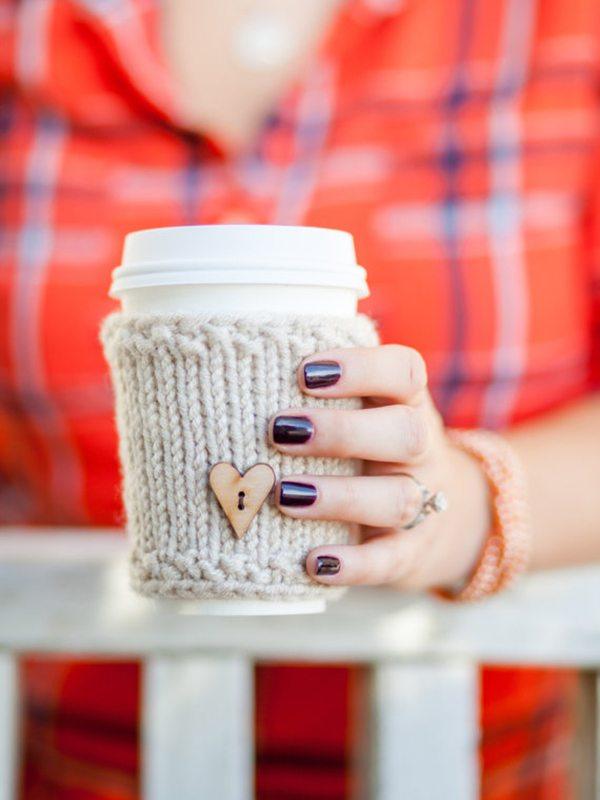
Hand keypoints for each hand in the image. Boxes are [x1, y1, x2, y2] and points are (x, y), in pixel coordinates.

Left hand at [268, 346, 491, 590]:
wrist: (437, 521)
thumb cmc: (370, 452)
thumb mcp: (364, 414)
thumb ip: (316, 397)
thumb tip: (223, 377)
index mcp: (407, 404)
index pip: (404, 372)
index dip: (360, 368)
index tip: (304, 372)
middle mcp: (422, 450)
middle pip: (406, 433)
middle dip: (341, 431)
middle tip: (279, 431)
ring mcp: (422, 503)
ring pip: (396, 499)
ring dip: (338, 496)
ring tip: (283, 495)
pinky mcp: (409, 553)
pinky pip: (389, 560)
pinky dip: (353, 563)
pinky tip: (312, 562)